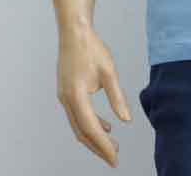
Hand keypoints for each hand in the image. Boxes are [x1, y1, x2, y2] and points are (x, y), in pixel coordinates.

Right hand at [56, 22, 131, 167]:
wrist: (74, 33)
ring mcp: (64, 98)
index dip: (103, 146)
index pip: (91, 129)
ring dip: (94, 138)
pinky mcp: (66, 93)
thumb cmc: (92, 49)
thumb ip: (117, 97)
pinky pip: (77, 116)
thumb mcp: (109, 72)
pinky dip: (89, 125)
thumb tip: (126, 120)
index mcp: (76, 96)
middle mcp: (66, 101)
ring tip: (112, 144)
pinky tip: (104, 126)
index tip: (115, 158)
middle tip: (115, 157)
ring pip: (78, 126)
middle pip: (82, 132)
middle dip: (98, 147)